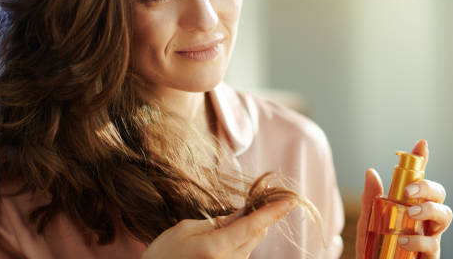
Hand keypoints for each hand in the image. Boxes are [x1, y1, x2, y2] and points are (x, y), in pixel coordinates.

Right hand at [142, 199, 294, 258]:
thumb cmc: (163, 255)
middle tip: (255, 200)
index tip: (290, 201)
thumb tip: (243, 213)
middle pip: (257, 235)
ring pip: (251, 245)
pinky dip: (240, 242)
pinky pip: (242, 255)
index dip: (272, 212)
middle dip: (259, 217)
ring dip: (248, 230)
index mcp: (215, 248)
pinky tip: (224, 238)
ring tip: (223, 225)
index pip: (251, 226)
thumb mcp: (186, 230)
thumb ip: (218, 221)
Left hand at [355, 140, 452, 258]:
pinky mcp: (430, 257)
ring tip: (410, 213)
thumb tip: (371, 172)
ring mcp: (429, 238)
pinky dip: (419, 241)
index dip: (422, 161)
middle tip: (408, 191)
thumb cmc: (373, 250)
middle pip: (438, 194)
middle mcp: (423, 220)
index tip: (421, 144)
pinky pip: (433, 246)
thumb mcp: (367, 223)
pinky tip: (403, 240)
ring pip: (445, 215)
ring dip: (430, 210)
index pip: (419, 180)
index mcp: (409, 206)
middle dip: (428, 187)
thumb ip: (370, 200)